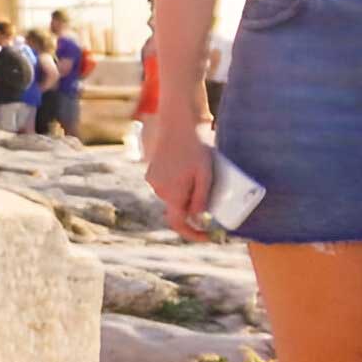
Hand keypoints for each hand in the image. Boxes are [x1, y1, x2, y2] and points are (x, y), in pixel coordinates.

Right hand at [141, 115, 216, 240]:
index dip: (193, 234)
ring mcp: (153, 181)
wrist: (177, 124)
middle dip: (194, 206)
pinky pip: (167, 185)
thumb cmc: (194, 148)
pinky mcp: (152, 172)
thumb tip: (199, 219)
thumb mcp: (205, 175)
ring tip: (199, 172)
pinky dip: (179, 182)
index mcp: (173, 193)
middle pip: (178, 208)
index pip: (179, 224)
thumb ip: (201, 199)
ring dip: (186, 191)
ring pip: (173, 196)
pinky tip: (186, 165)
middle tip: (210, 193)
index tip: (207, 237)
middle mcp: (159, 190)